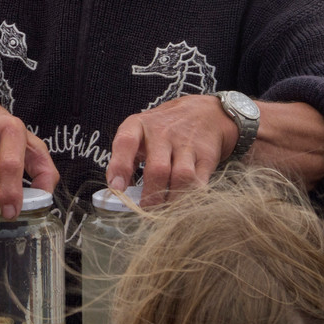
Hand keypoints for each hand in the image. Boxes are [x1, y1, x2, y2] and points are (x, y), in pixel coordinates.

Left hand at [106, 94, 236, 205]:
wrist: (205, 112)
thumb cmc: (163, 129)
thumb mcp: (138, 134)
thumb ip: (125, 159)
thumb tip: (118, 191)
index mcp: (139, 126)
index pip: (126, 142)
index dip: (120, 166)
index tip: (117, 189)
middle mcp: (163, 133)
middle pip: (157, 169)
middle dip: (150, 196)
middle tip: (145, 211)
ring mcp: (187, 144)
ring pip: (181, 177)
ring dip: (172, 200)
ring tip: (164, 210)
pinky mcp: (206, 156)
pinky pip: (199, 183)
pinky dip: (190, 198)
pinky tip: (182, 203)